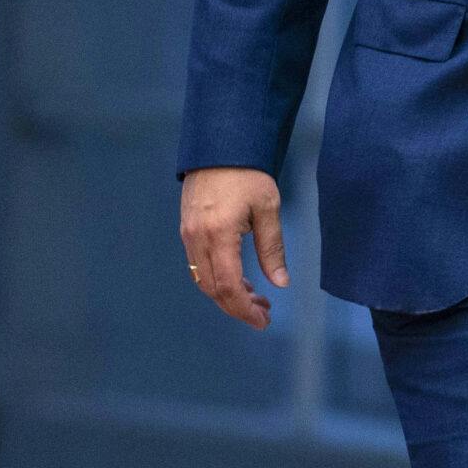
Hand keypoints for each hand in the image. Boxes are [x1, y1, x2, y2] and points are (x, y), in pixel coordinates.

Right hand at [179, 165, 288, 327]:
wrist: (220, 146)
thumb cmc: (248, 174)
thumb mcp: (268, 209)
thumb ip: (272, 248)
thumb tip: (280, 283)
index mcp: (218, 235)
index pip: (228, 286)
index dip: (244, 309)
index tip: (263, 320)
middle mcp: (197, 239)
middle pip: (213, 288)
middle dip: (238, 306)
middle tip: (263, 313)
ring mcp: (188, 235)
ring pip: (204, 279)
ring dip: (228, 294)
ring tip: (256, 298)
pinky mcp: (187, 229)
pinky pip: (199, 264)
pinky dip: (218, 278)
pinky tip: (239, 278)